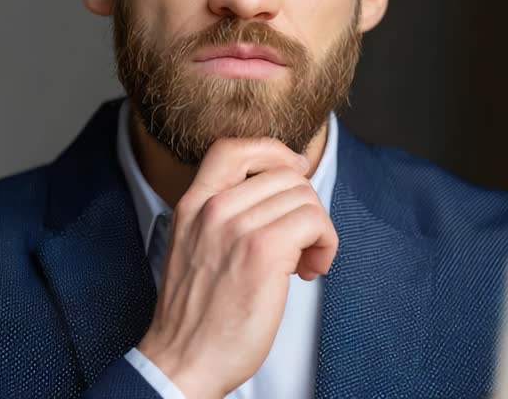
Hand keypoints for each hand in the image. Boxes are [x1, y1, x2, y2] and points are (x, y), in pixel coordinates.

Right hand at [136, 138, 338, 398]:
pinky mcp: (263, 251)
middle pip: (284, 173)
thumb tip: (275, 196)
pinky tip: (310, 271)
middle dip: (305, 205)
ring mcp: (237, 227)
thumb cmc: (195, 316)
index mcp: (193, 203)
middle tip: (301, 243)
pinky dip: (325, 245)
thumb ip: (222, 216)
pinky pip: (315, 223)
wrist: (183, 360)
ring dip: (318, 230)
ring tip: (305, 262)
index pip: (234, 147)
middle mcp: (213, 208)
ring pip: (304, 197)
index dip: (274, 152)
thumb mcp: (193, 247)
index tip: (294, 171)